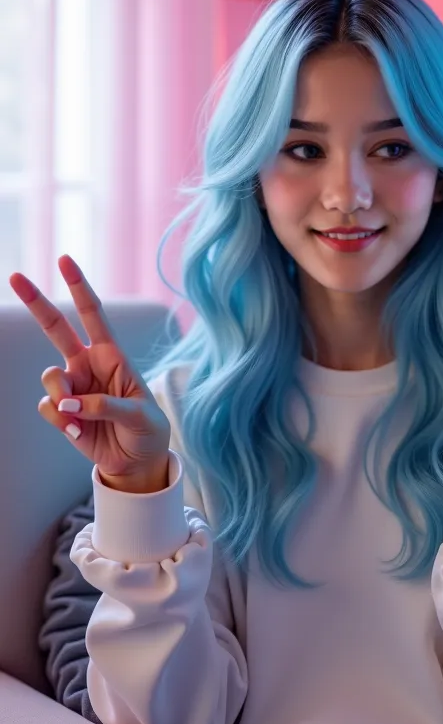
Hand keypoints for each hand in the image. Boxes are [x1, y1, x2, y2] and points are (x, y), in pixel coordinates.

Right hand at [9, 255, 171, 493]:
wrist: (136, 462)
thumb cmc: (147, 430)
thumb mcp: (139, 415)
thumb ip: (105, 405)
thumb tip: (69, 403)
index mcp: (113, 356)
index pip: (94, 315)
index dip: (79, 287)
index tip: (65, 260)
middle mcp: (88, 365)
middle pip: (55, 327)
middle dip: (36, 302)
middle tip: (14, 276)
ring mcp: (73, 387)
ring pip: (49, 377)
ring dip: (62, 397)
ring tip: (80, 418)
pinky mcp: (61, 411)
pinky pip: (47, 407)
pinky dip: (61, 421)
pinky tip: (77, 432)